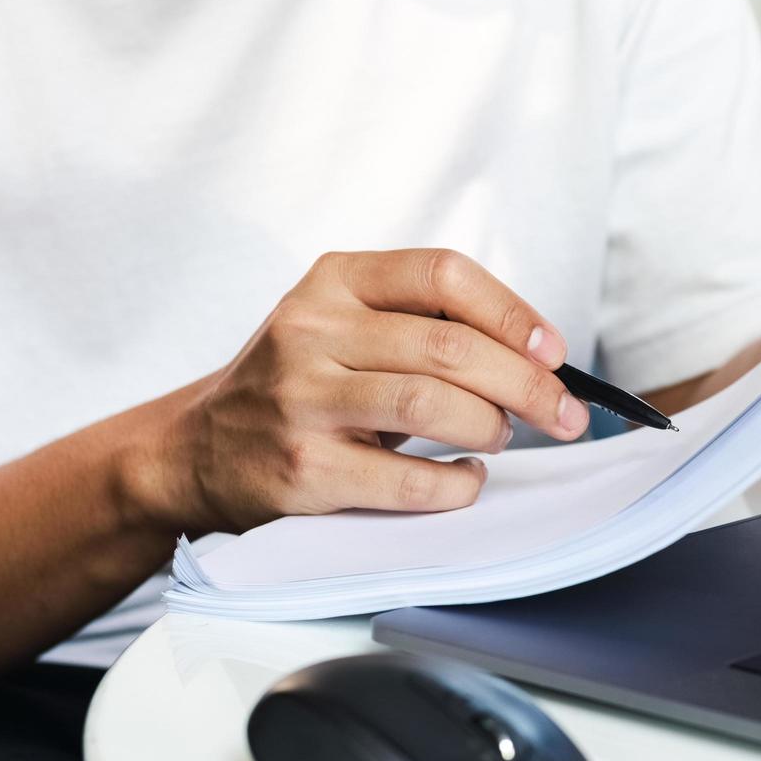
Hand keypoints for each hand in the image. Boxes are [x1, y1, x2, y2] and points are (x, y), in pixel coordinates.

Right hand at [144, 249, 588, 532]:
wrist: (197, 450)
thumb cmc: (301, 383)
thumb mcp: (345, 324)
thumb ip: (425, 322)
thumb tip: (541, 354)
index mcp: (335, 281)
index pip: (443, 274)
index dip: (512, 312)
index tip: (554, 352)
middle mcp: (311, 330)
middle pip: (450, 347)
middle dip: (528, 385)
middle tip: (564, 414)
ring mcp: (301, 400)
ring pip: (433, 405)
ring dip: (491, 427)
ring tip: (499, 438)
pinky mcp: (302, 469)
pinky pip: (407, 481)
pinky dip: (457, 485)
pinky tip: (464, 480)